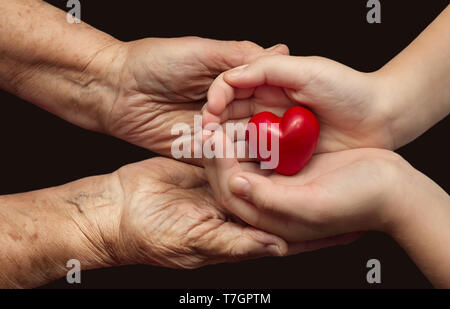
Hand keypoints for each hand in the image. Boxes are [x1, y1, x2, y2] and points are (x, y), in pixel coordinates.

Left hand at [100, 37, 288, 163]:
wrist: (117, 89)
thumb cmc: (156, 62)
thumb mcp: (203, 52)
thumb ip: (243, 56)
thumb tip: (283, 51)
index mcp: (234, 84)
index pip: (268, 96)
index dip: (282, 104)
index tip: (298, 111)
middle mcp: (229, 110)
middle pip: (262, 124)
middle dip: (272, 132)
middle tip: (287, 140)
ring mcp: (216, 133)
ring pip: (246, 145)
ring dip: (255, 150)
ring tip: (270, 155)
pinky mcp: (200, 152)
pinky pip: (222, 161)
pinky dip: (232, 163)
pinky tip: (245, 164)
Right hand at [103, 157, 359, 268]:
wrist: (115, 211)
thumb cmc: (150, 235)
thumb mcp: (195, 242)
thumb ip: (236, 244)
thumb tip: (279, 247)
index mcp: (238, 235)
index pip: (287, 233)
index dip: (319, 232)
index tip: (354, 224)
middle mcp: (236, 212)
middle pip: (280, 199)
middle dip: (310, 190)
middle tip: (345, 177)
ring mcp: (222, 190)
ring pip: (259, 173)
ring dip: (283, 161)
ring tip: (316, 146)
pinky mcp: (207, 171)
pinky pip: (235, 157)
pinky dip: (251, 146)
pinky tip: (270, 131)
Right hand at [202, 55, 393, 153]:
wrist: (381, 118)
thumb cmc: (349, 90)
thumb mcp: (308, 70)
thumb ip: (268, 68)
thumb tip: (230, 77)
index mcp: (268, 85)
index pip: (229, 89)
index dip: (215, 100)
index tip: (211, 113)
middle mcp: (266, 109)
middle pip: (228, 117)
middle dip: (213, 127)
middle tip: (206, 139)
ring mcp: (274, 135)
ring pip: (238, 140)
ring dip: (224, 148)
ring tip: (214, 156)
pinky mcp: (284, 157)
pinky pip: (258, 161)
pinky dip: (244, 165)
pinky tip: (235, 170)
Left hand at [203, 133, 415, 242]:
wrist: (392, 189)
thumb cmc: (357, 201)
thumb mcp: (312, 206)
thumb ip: (271, 201)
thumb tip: (234, 185)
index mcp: (270, 220)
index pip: (230, 193)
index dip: (217, 165)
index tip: (213, 136)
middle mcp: (269, 202)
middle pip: (230, 176)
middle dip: (216, 151)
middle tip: (207, 123)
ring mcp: (279, 184)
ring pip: (243, 161)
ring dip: (229, 140)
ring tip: (218, 115)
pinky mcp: (290, 167)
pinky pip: (260, 150)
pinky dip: (250, 134)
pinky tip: (244, 115)